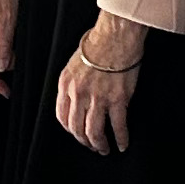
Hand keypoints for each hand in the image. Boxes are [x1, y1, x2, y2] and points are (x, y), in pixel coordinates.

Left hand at [54, 11, 147, 153]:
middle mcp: (79, 94)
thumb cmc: (98, 42)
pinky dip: (120, 138)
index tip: (77, 134)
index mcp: (66, 84)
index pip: (62, 116)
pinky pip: (118, 126)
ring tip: (105, 149)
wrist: (115, 34)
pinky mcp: (118, 99)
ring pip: (94, 132)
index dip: (70, 130)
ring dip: (99, 144)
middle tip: (92, 146)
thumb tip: (77, 97)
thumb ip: (73, 82)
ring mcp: (98, 98)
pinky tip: (122, 144)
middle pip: (77, 128)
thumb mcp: (74, 62)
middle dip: (84, 141)